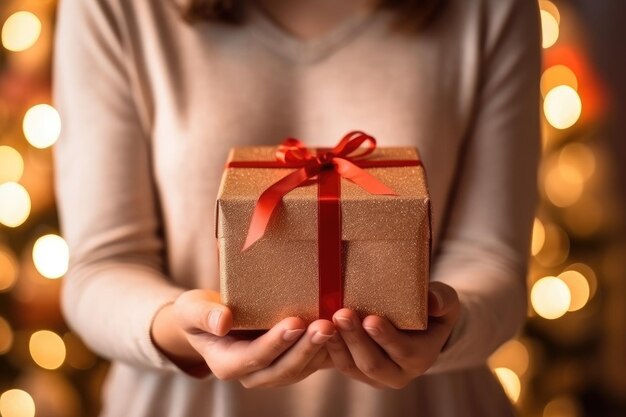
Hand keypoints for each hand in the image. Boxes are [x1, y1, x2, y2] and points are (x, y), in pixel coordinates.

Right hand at [151, 289, 335, 387]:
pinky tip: (343, 328)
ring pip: (302, 367)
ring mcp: (275, 370)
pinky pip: (313, 360)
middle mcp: (253, 374)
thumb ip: (203, 315)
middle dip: (306, 348)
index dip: (276, 342)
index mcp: (227, 364)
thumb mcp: (191, 309)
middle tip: (326, 325)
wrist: (213, 319)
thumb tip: (222, 322)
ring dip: (321, 348)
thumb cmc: (200, 312)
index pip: (254, 357)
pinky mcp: (292, 361)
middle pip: (284, 368)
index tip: (295, 322)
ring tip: (338, 325)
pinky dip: (329, 347)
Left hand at [326, 282, 459, 388]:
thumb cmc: (431, 308)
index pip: (403, 351)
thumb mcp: (445, 301)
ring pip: (352, 366)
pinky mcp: (356, 370)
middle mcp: (398, 373)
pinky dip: (329, 346)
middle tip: (342, 314)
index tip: (371, 319)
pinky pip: (339, 363)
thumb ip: (442, 300)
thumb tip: (432, 299)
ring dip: (338, 343)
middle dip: (356, 339)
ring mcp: (375, 375)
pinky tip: (320, 327)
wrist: (419, 324)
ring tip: (327, 320)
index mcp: (421, 357)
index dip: (386, 337)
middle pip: (373, 363)